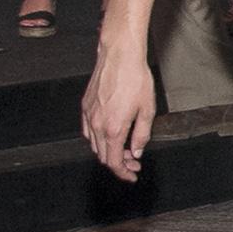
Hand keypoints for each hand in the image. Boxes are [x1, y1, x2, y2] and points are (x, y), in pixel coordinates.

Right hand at [82, 45, 155, 181]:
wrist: (120, 56)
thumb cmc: (135, 79)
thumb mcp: (147, 110)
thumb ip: (141, 135)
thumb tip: (136, 152)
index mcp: (113, 129)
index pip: (113, 162)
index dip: (123, 173)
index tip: (132, 175)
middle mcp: (97, 124)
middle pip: (102, 156)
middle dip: (118, 163)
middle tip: (133, 161)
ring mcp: (88, 115)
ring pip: (93, 145)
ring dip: (108, 151)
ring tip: (124, 147)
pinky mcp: (85, 106)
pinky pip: (88, 130)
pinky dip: (98, 138)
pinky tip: (110, 133)